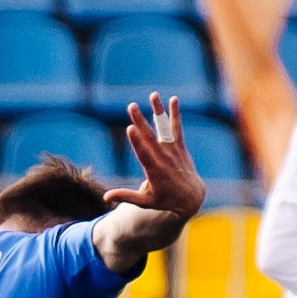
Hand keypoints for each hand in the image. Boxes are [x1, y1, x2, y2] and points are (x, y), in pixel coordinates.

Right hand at [106, 94, 205, 226]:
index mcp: (154, 171)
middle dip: (140, 121)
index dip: (136, 141)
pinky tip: (173, 100)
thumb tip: (105, 197)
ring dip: (158, 111)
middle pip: (150, 137)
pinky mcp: (180, 147)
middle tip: (131, 107)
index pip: (144, 154)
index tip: (130, 128)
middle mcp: (164, 159)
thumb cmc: (164, 199)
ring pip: (163, 128)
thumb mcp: (145, 201)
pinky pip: (176, 128)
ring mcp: (173, 151)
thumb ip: (126, 196)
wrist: (191, 197)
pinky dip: (175, 114)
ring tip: (153, 96)